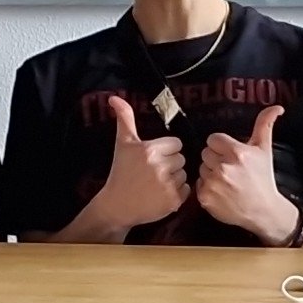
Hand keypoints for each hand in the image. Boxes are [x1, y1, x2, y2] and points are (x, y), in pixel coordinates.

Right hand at [81, 97, 190, 233]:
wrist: (116, 205)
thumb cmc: (121, 172)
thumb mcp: (123, 143)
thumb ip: (125, 118)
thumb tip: (114, 97)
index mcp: (150, 150)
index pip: (176, 144)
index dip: (166, 151)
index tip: (153, 159)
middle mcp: (160, 167)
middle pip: (181, 159)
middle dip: (170, 165)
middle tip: (153, 173)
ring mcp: (167, 185)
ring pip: (185, 174)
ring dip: (174, 179)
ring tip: (156, 184)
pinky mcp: (173, 201)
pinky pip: (187, 190)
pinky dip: (178, 193)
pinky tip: (162, 194)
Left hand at [195, 105, 300, 243]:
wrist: (263, 211)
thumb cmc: (263, 179)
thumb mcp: (265, 150)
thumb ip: (265, 124)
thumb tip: (276, 107)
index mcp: (237, 153)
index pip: (213, 139)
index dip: (221, 146)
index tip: (230, 154)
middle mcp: (224, 167)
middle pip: (206, 153)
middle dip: (216, 158)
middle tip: (229, 168)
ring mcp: (213, 184)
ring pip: (201, 168)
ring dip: (210, 172)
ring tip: (226, 180)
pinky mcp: (205, 198)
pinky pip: (198, 184)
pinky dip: (207, 188)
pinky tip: (220, 191)